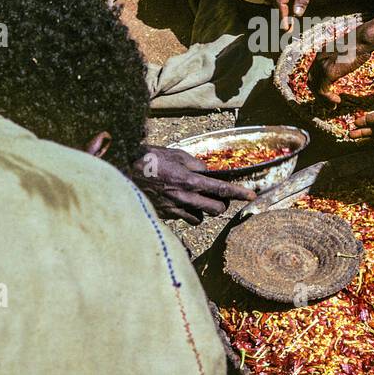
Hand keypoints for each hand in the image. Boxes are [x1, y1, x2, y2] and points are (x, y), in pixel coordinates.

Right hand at [132, 145, 254, 224]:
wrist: (121, 172)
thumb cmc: (148, 160)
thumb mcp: (174, 154)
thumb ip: (194, 164)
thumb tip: (206, 171)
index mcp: (189, 181)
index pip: (221, 190)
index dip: (239, 193)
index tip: (252, 195)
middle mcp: (184, 198)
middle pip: (216, 210)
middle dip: (221, 204)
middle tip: (216, 196)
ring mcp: (173, 210)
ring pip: (200, 219)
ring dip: (203, 211)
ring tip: (195, 199)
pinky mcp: (164, 216)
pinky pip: (183, 220)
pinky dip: (187, 213)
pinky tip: (181, 204)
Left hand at [307, 32, 373, 104]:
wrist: (362, 39)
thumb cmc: (360, 45)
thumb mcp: (345, 53)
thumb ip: (339, 61)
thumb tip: (343, 68)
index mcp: (321, 54)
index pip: (313, 73)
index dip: (318, 85)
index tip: (327, 93)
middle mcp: (318, 59)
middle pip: (311, 81)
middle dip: (318, 94)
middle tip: (327, 103)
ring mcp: (322, 65)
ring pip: (315, 88)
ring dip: (322, 100)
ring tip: (332, 106)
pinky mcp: (328, 72)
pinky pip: (322, 91)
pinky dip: (327, 99)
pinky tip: (337, 101)